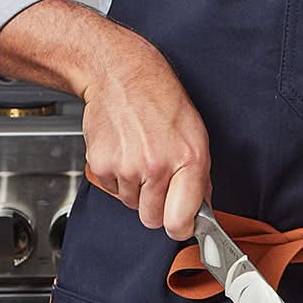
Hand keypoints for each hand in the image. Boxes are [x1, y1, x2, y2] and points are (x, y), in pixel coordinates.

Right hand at [0, 0, 211, 240]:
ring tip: (139, 156)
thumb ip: (199, 176)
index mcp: (188, 161)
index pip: (181, 222)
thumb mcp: (195, 134)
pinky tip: (123, 151)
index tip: (180, 224)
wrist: (120, 74)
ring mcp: (127, 167)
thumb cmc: (160, 99)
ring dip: (136, 189)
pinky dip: (117, 177)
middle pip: (152, 220)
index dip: (180, 228)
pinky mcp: (101, 165)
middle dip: (156, 207)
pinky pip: (112, 190)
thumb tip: (201, 207)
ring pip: (131, 204)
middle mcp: (157, 167)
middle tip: (158, 181)